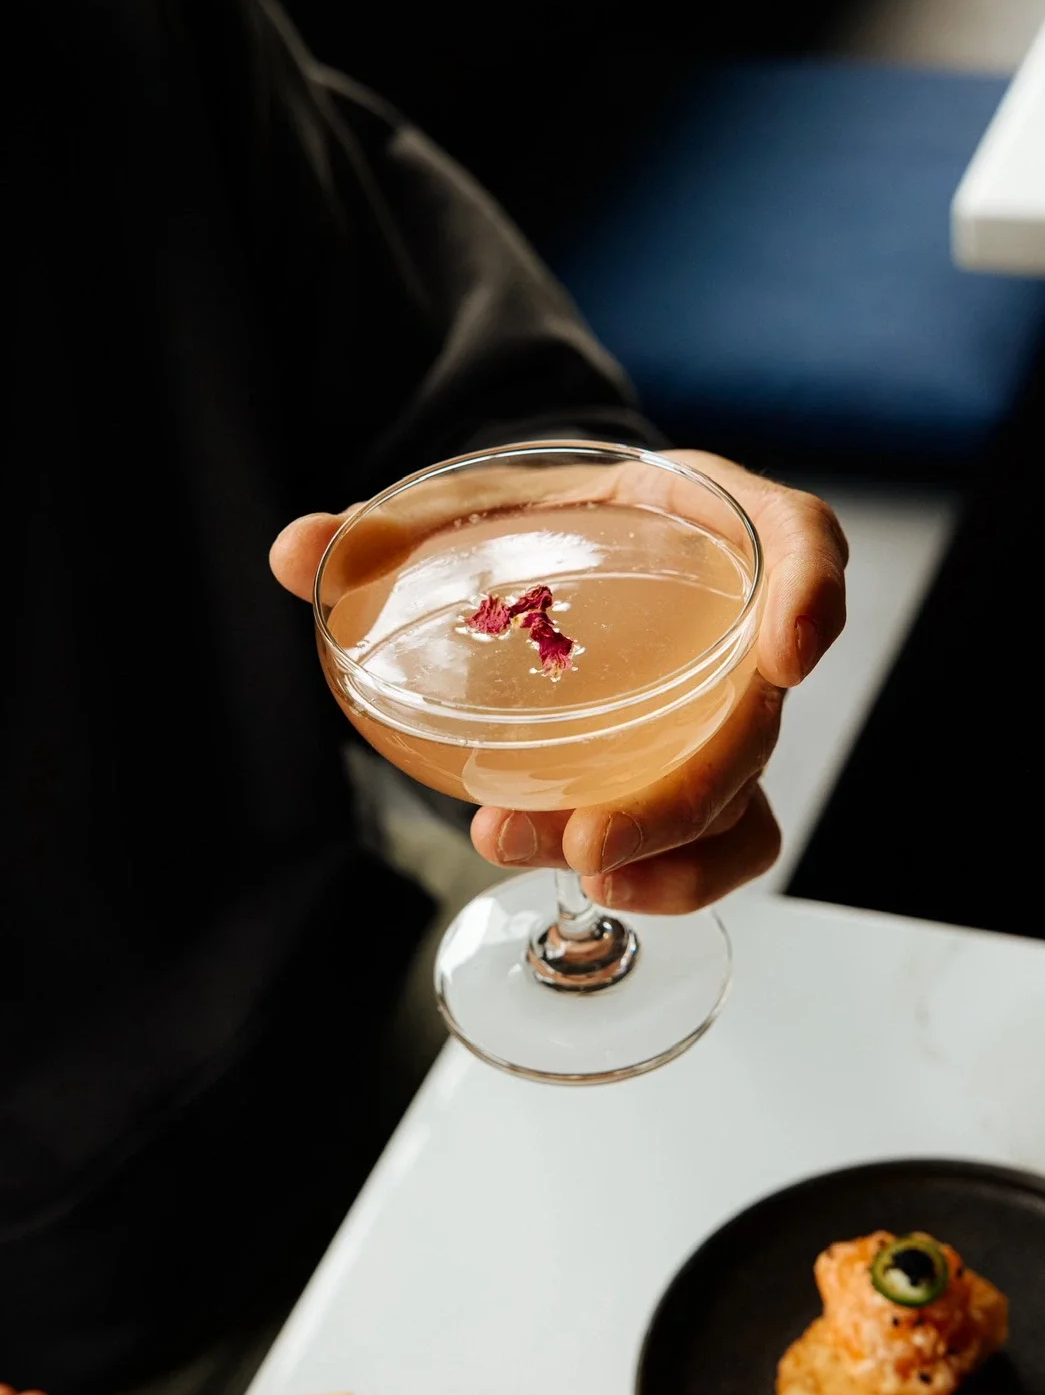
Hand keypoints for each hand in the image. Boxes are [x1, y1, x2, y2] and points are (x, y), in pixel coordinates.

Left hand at [270, 448, 847, 913]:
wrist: (563, 551)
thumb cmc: (541, 522)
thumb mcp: (479, 510)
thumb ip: (393, 533)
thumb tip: (292, 550)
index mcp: (706, 522)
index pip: (801, 538)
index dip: (813, 592)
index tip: (785, 657)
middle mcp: (738, 621)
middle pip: (757, 714)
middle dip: (686, 792)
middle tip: (585, 843)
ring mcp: (724, 708)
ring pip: (745, 800)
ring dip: (673, 856)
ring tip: (571, 877)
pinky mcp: (699, 770)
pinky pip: (715, 839)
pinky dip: (669, 875)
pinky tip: (583, 884)